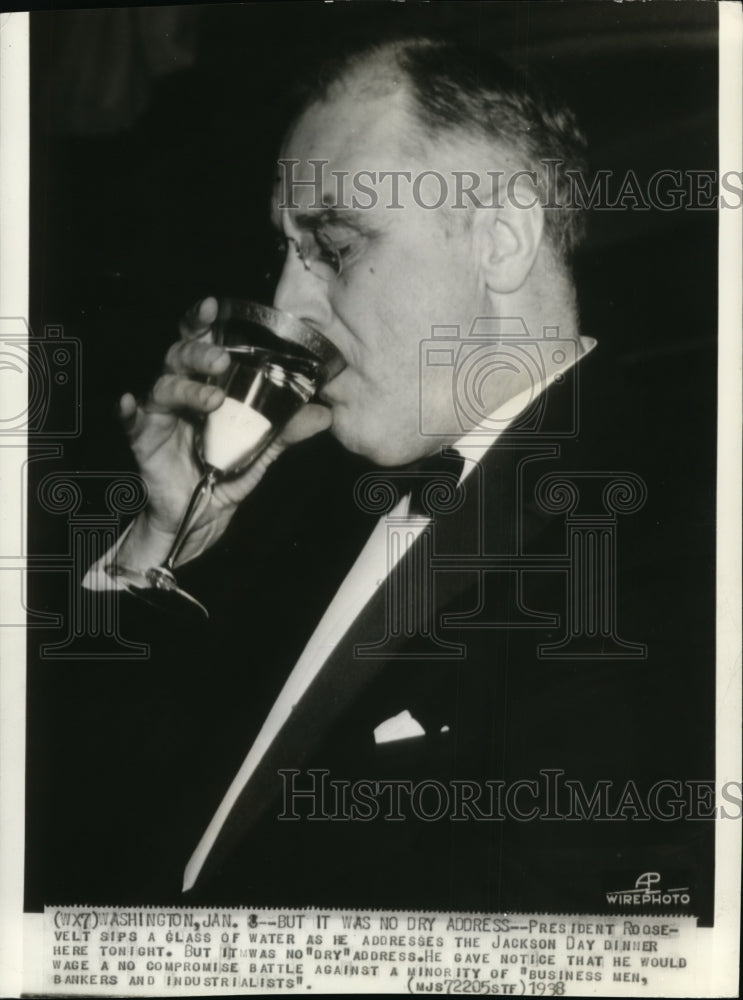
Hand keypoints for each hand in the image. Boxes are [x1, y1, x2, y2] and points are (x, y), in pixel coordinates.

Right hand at [117, 297, 331, 567]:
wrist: (202, 515)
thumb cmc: (226, 470)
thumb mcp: (261, 449)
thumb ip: (287, 429)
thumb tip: (325, 414)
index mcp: (207, 383)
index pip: (203, 343)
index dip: (204, 321)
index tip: (214, 306)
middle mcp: (181, 390)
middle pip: (180, 355)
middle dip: (199, 351)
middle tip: (222, 360)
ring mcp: (160, 413)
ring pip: (163, 385)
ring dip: (187, 387)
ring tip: (214, 400)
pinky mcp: (144, 439)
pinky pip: (131, 420)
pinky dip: (128, 409)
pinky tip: (130, 402)